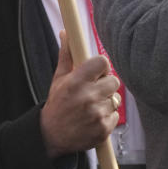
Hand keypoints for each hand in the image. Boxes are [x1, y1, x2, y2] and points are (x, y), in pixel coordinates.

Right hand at [40, 31, 120, 156]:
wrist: (51, 136)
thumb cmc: (57, 104)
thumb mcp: (58, 79)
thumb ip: (66, 55)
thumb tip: (66, 32)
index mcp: (76, 82)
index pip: (103, 62)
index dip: (102, 67)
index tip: (96, 72)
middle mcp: (88, 97)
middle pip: (114, 81)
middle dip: (105, 85)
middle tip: (94, 90)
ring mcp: (96, 114)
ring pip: (116, 99)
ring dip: (107, 101)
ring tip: (92, 106)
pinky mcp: (103, 129)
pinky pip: (116, 115)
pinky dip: (108, 117)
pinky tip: (94, 118)